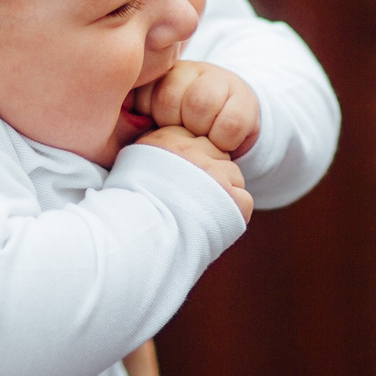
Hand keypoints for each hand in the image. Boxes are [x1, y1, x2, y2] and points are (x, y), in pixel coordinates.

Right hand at [135, 124, 253, 221]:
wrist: (138, 237)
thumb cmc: (131, 208)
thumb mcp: (131, 166)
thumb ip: (156, 153)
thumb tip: (168, 153)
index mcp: (166, 138)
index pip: (197, 139)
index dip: (192, 161)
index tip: (181, 179)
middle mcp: (192, 150)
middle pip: (218, 153)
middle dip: (211, 174)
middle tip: (192, 198)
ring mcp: (214, 172)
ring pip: (234, 175)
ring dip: (224, 193)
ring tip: (199, 214)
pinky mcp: (231, 196)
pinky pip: (243, 200)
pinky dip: (234, 214)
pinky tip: (212, 224)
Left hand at [139, 60, 260, 155]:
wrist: (230, 122)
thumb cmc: (182, 128)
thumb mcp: (154, 119)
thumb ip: (133, 117)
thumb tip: (114, 124)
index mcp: (160, 74)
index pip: (142, 95)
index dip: (149, 118)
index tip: (157, 124)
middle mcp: (188, 69)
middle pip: (168, 99)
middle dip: (173, 126)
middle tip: (182, 133)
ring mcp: (218, 79)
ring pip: (198, 105)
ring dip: (199, 131)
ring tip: (202, 136)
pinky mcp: (244, 98)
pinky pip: (229, 125)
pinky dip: (224, 141)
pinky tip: (222, 140)